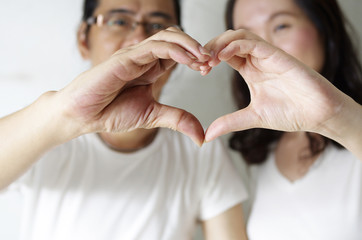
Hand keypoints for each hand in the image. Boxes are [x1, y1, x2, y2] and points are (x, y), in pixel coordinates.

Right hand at [57, 27, 210, 145]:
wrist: (82, 116)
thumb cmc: (110, 112)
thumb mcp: (152, 116)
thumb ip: (177, 120)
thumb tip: (202, 138)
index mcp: (150, 69)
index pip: (178, 53)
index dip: (195, 58)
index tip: (208, 69)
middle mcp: (144, 58)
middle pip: (175, 38)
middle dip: (195, 47)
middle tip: (210, 61)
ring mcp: (134, 55)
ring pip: (166, 37)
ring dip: (189, 44)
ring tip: (204, 58)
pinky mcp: (125, 58)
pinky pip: (154, 47)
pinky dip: (175, 49)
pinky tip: (189, 59)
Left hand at [204, 29, 345, 141]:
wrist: (318, 115)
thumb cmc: (291, 113)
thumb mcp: (252, 117)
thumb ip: (230, 122)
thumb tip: (207, 135)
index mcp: (250, 70)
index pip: (225, 54)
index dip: (209, 59)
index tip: (199, 71)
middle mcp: (257, 60)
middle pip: (228, 41)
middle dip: (210, 48)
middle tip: (199, 63)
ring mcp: (267, 56)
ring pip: (239, 36)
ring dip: (220, 44)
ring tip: (208, 59)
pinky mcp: (277, 55)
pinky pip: (253, 42)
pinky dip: (235, 45)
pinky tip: (222, 57)